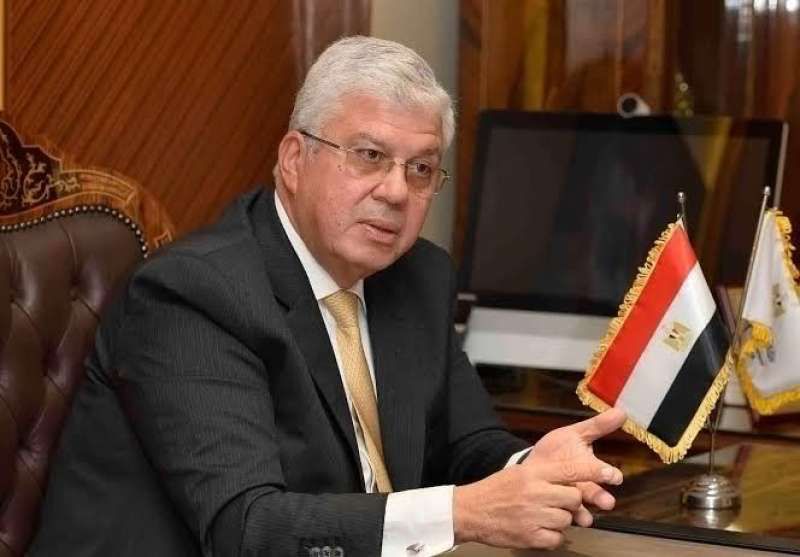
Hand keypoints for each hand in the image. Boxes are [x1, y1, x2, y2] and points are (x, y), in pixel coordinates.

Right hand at [453, 408, 624, 549]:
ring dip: (559, 519)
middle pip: (574, 497)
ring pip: (567, 519)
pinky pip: (557, 538)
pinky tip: (537, 528)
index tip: (611, 473)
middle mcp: (534, 492)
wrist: (472, 510)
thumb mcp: (522, 472)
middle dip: (570, 502)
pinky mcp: (530, 536)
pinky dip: (551, 536)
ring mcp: (533, 515)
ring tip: (541, 515)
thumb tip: (579, 477)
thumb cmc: (498, 490)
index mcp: (533, 472)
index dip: (594, 471)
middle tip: (555, 501)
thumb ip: (548, 473)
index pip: (572, 468)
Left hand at [526, 407, 626, 524]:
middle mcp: (584, 486)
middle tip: (607, 503)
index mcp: (589, 468)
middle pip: (595, 494)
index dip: (609, 474)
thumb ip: (598, 426)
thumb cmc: (557, 450)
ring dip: (585, 512)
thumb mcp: (575, 434)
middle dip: (601, 498)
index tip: (615, 476)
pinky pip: (563, 515)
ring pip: (581, 507)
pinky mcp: (556, 507)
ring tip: (585, 518)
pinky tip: (565, 518)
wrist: (533, 465)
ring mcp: (570, 498)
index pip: (603, 472)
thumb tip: (622, 411)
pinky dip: (565, 518)